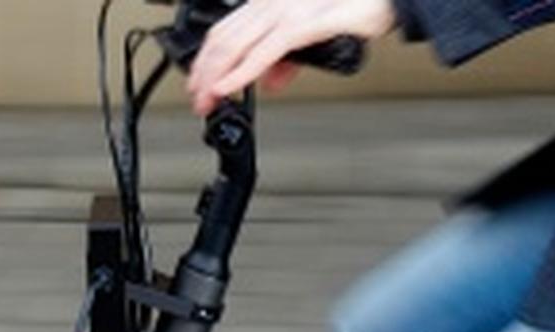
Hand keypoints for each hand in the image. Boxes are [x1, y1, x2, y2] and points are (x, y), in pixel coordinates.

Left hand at [187, 0, 394, 114]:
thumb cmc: (356, 7)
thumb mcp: (314, 34)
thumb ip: (288, 59)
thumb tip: (270, 81)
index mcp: (271, 3)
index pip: (226, 30)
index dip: (207, 59)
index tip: (201, 83)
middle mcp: (272, 3)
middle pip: (223, 39)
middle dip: (204, 72)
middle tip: (198, 99)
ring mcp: (286, 11)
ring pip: (236, 44)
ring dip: (216, 75)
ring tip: (209, 98)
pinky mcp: (302, 23)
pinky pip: (266, 52)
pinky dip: (243, 72)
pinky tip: (231, 87)